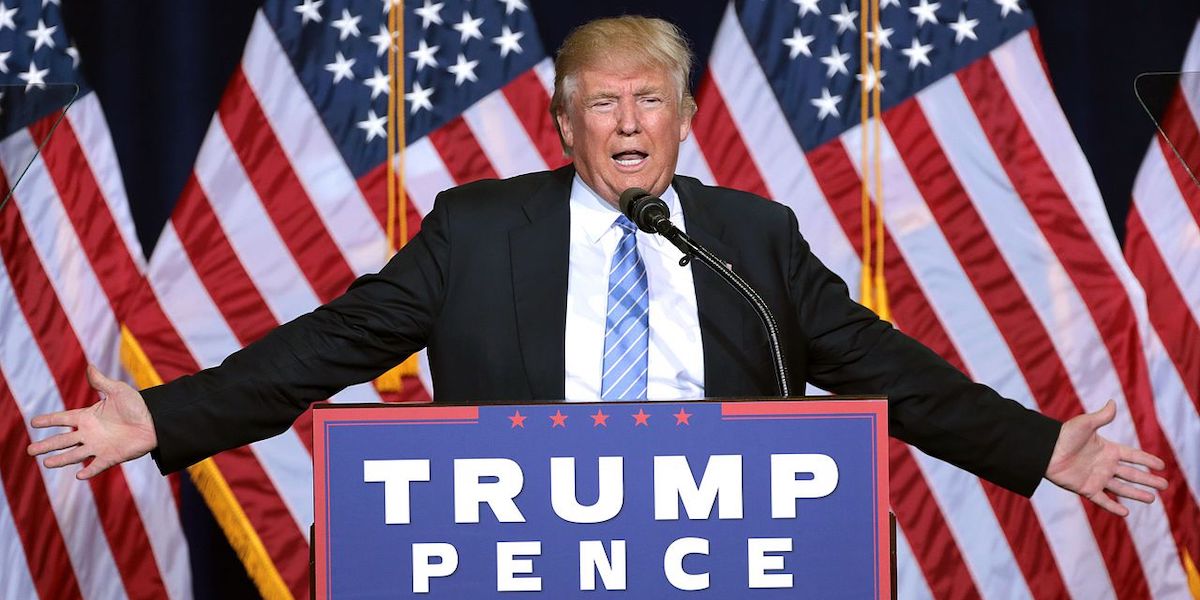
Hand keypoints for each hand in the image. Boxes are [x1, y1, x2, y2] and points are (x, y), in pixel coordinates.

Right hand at [26, 365, 157, 479]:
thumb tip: (90, 366)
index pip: (63, 418)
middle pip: (63, 440)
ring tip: (46, 463)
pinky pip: (97, 466)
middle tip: (30, 450)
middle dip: (47, 445)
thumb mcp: (118, 391)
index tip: (33, 422)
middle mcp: (89, 433)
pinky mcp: (111, 457)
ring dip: (61, 459)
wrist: (156, 421)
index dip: (49, 420)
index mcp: (88, 417)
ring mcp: (99, 446)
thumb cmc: (137, 405)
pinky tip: (79, 475)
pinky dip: (89, 471)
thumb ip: (101, 382)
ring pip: (74, 455)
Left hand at [1045, 399, 1166, 515]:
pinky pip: (1102, 500)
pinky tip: (1126, 513)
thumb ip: (1101, 416)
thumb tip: (1113, 402)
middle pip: (1132, 474)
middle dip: (1148, 479)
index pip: (1133, 455)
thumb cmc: (1063, 435)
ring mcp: (1096, 477)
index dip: (1147, 460)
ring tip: (1152, 498)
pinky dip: (1113, 507)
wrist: (1045, 450)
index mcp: (1107, 449)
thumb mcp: (1085, 424)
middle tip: (1165, 485)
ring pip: (1121, 488)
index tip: (1161, 465)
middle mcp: (1104, 465)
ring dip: (1137, 494)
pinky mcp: (1086, 488)